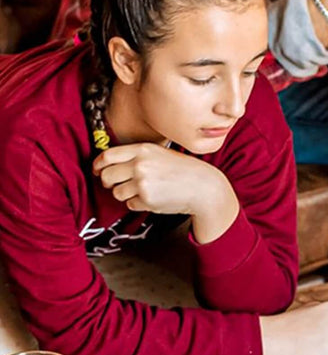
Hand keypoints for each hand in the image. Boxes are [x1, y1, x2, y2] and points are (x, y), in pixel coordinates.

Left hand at [93, 143, 233, 217]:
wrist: (202, 186)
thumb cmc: (182, 171)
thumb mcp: (159, 154)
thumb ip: (136, 156)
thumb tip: (109, 165)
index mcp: (142, 150)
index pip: (107, 156)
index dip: (98, 165)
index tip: (98, 171)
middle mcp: (139, 165)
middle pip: (107, 176)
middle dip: (108, 183)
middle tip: (115, 185)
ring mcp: (142, 183)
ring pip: (117, 192)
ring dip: (125, 194)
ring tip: (142, 191)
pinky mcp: (147, 200)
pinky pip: (130, 204)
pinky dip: (138, 204)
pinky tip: (153, 198)